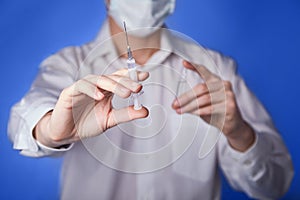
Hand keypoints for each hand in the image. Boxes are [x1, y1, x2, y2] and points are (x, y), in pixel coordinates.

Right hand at [34, 69, 148, 147]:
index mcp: (107, 90)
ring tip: (125, 93)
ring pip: (99, 79)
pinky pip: (81, 86)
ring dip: (113, 85)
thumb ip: (126, 114)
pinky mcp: (70, 92)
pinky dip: (91, 90)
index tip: (145, 75)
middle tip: (138, 87)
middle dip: (126, 82)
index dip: (132, 75)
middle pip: (112, 78)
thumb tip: (145, 111)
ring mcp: (83, 87)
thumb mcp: (110, 120)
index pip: (120, 78)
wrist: (66, 133)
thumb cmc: (86, 124)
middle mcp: (96, 86)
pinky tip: (100, 96)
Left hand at [172, 61, 254, 150]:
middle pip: (200, 88)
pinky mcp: (230, 106)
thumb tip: (177, 103)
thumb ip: (194, 100)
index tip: (184, 62)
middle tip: (175, 104)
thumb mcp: (204, 104)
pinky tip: (193, 112)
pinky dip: (198, 111)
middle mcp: (223, 85)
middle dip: (185, 98)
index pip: (204, 71)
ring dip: (189, 106)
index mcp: (216, 81)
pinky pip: (210, 108)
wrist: (234, 125)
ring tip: (180, 110)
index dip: (194, 66)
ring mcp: (228, 95)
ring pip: (203, 99)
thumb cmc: (218, 113)